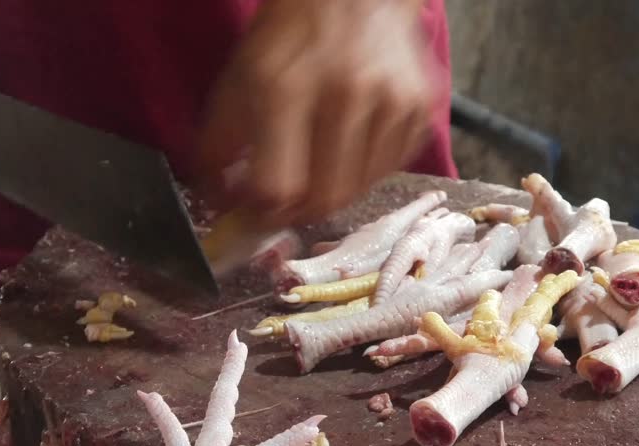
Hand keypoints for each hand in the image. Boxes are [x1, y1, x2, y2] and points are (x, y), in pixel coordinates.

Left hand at [199, 0, 436, 227]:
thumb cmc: (287, 39)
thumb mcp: (237, 80)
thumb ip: (218, 145)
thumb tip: (219, 203)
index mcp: (286, 89)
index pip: (278, 186)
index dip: (264, 213)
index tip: (257, 214)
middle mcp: (345, 96)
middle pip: (325, 198)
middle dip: (300, 213)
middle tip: (288, 205)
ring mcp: (391, 103)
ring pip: (359, 191)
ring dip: (333, 194)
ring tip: (317, 174)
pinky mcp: (420, 110)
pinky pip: (389, 171)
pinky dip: (365, 174)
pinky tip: (349, 149)